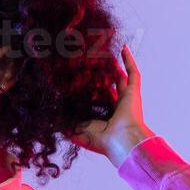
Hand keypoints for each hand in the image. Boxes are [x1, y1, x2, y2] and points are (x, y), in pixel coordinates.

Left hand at [69, 44, 154, 161]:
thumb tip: (55, 125)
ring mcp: (127, 98)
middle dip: (103, 77)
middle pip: (110, 87)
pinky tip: (123, 48)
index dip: (91, 92)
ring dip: (115, 66)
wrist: (122, 141)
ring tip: (106, 54)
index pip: (98, 101)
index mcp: (106, 117)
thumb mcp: (79, 134)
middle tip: (93, 65)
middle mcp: (118, 107)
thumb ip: (69, 128)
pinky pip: (133, 72)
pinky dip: (129, 60)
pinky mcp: (133, 92)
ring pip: (121, 77)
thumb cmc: (103, 141)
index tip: (80, 84)